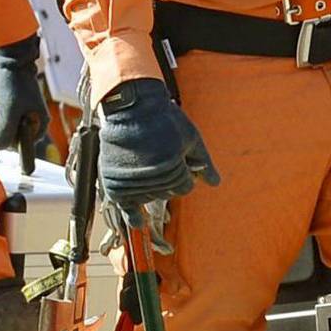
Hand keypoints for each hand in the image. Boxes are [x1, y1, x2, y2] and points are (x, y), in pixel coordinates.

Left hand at [0, 35, 49, 171]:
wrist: (7, 62)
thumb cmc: (13, 82)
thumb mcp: (10, 108)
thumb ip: (5, 131)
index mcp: (37, 127)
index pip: (21, 149)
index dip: (7, 140)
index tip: (1, 124)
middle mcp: (27, 128)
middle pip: (6, 145)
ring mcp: (14, 123)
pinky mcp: (3, 117)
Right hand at [94, 77, 217, 226]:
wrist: (130, 107)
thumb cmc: (164, 118)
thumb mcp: (190, 136)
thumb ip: (203, 162)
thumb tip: (216, 184)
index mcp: (172, 167)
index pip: (185, 187)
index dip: (185, 175)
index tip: (178, 161)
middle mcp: (152, 178)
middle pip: (168, 193)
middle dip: (170, 180)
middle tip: (160, 159)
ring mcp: (132, 182)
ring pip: (150, 197)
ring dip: (153, 188)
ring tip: (147, 165)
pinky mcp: (115, 184)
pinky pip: (126, 208)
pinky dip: (133, 216)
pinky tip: (140, 223)